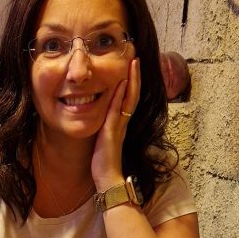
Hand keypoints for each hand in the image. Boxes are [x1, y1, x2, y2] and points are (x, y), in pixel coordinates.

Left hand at [91, 56, 140, 190]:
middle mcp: (123, 122)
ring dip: (132, 80)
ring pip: (129, 99)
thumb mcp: (104, 140)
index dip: (132, 83)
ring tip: (133, 63)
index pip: (129, 99)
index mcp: (120, 124)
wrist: (108, 179)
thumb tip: (102, 120)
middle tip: (136, 58)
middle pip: (133, 94)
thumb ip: (106, 128)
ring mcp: (119, 126)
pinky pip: (117, 110)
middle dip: (135, 76)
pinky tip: (121, 83)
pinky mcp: (112, 132)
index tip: (132, 67)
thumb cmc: (104, 163)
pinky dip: (120, 96)